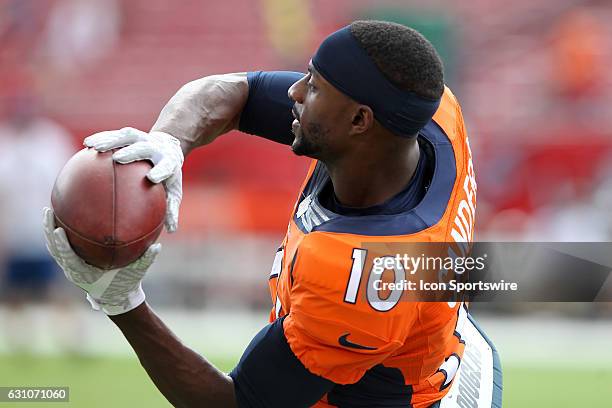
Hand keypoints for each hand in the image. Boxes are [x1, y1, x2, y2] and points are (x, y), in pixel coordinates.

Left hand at [43, 207, 160, 314]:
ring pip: (54, 249)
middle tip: (49, 211)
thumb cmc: (126, 284)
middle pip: (55, 250)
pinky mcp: (72, 264)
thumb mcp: (138, 272)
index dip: (61, 243)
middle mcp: (74, 271)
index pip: (68, 257)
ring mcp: (70, 268)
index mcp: (85, 274)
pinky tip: (61, 219)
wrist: (117, 297)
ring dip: (49, 231)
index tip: (58, 229)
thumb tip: (158, 246)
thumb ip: (147, 259)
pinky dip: (58, 235)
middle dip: (49, 230)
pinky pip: (61, 248)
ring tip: (49, 211)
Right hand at [84, 127, 182, 231]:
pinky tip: (87, 145)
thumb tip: (171, 230)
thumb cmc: (169, 177)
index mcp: (169, 162)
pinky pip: (116, 135)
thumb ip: (172, 208)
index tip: (152, 178)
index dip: (160, 170)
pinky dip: (102, 137)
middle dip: (133, 152)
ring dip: (111, 140)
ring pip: (128, 136)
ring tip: (94, 147)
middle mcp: (156, 148)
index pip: (166, 166)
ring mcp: (143, 139)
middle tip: (119, 158)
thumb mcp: (173, 192)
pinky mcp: (132, 135)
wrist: (168, 148)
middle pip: (144, 147)